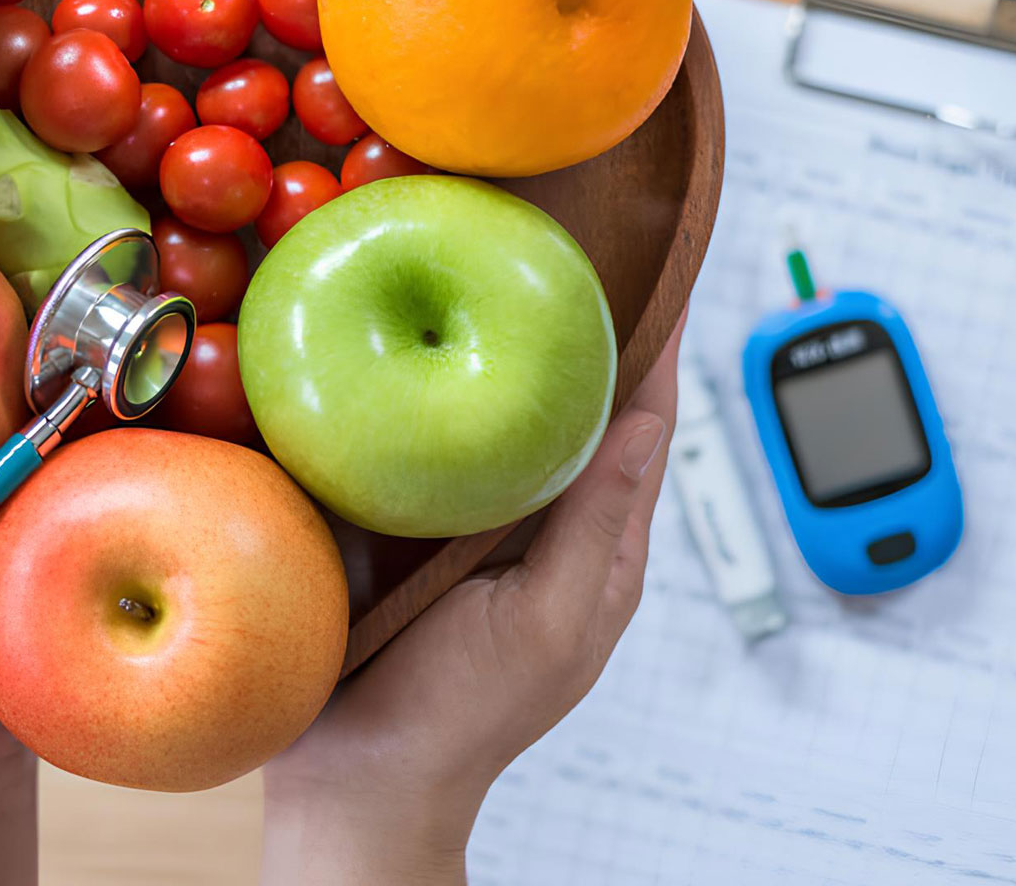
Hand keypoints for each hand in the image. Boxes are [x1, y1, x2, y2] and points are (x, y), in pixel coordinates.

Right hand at [261, 313, 683, 884]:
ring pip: (490, 416)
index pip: (642, 422)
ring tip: (476, 267)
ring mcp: (463, 520)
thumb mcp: (549, 618)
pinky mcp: (394, 521)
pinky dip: (418, 393)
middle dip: (568, 328)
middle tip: (555, 238)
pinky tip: (393, 345)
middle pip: (567, 405)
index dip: (656, 341)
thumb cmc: (460, 715)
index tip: (662, 258)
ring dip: (488, 350)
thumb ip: (598, 522)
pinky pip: (417, 443)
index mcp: (594, 545)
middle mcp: (533, 521)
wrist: (353, 777)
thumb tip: (653, 419)